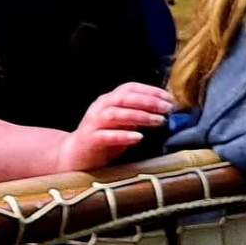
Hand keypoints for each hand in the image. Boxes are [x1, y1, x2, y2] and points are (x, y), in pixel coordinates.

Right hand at [56, 83, 173, 172]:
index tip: (169, 97)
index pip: (129, 88)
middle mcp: (100, 108)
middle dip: (148, 101)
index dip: (150, 90)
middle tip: (167, 108)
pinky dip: (123, 135)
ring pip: (116, 115)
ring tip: (159, 121)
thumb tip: (165, 112)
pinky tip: (139, 137)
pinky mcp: (90, 139)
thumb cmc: (105, 139)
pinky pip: (107, 136)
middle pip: (124, 98)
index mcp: (109, 100)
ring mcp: (94, 123)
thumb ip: (139, 116)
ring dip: (140, 116)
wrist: (75, 156)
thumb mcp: (124, 124)